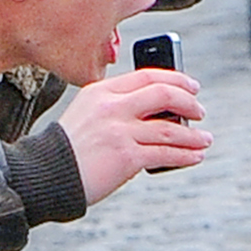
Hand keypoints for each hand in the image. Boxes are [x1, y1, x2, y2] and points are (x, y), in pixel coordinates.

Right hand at [59, 68, 210, 204]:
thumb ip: (117, 105)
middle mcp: (112, 107)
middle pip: (163, 94)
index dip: (176, 79)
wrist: (46, 174)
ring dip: (193, 135)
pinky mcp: (125, 157)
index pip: (147, 76)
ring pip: (169, 128)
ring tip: (204, 140)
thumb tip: (162, 112)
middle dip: (188, 103)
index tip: (192, 88)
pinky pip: (165, 153)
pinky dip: (185, 155)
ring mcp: (119, 131)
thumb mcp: (87, 112)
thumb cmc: (69, 147)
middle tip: (199, 112)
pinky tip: (195, 157)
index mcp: (101, 91)